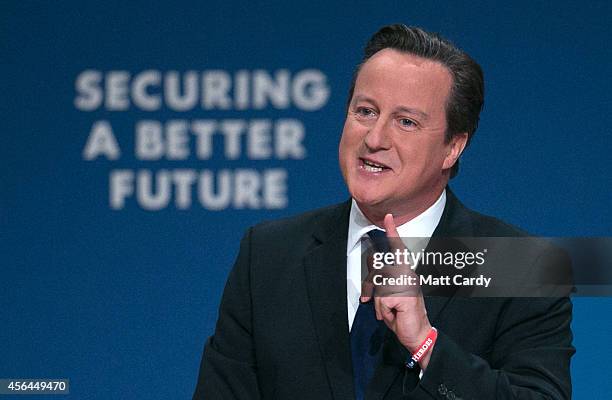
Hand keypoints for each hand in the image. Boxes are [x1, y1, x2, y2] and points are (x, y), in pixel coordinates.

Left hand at [360, 214, 433, 368]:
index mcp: (404, 273)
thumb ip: (381, 283)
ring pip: (378, 288)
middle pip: (377, 270)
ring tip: (392, 311)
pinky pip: (381, 300)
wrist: (417, 334)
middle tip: (382, 302)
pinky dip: (384, 311)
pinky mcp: (404, 295)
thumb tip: (371, 275)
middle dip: (371, 287)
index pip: (397, 250)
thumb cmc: (402, 314)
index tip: (388, 217)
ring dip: (380, 304)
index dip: (392, 232)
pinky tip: (395, 314)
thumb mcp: (388, 297)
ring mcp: (407, 285)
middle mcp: (407, 275)